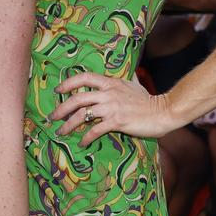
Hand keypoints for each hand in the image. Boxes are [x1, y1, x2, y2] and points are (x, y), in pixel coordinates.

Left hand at [49, 72, 177, 143]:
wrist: (162, 112)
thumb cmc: (148, 100)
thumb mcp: (135, 84)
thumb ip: (128, 79)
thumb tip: (131, 73)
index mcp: (110, 82)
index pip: (84, 77)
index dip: (68, 83)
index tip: (57, 91)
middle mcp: (108, 93)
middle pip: (77, 98)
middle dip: (61, 109)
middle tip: (52, 117)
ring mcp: (112, 107)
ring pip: (83, 114)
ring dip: (68, 124)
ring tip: (61, 132)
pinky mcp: (117, 122)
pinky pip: (95, 130)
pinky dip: (86, 137)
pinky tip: (81, 142)